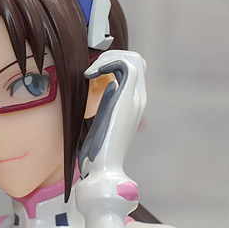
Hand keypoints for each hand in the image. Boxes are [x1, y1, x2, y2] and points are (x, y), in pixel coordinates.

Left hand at [77, 50, 145, 217]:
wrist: (103, 171)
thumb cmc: (96, 155)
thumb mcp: (101, 123)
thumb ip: (105, 104)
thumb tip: (106, 86)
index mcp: (134, 105)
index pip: (133, 69)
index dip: (113, 63)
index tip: (91, 75)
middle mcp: (138, 100)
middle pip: (136, 60)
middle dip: (111, 56)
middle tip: (90, 72)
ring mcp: (135, 99)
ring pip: (133, 58)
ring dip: (108, 57)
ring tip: (90, 73)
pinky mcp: (127, 99)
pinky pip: (125, 65)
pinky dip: (106, 63)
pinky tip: (90, 76)